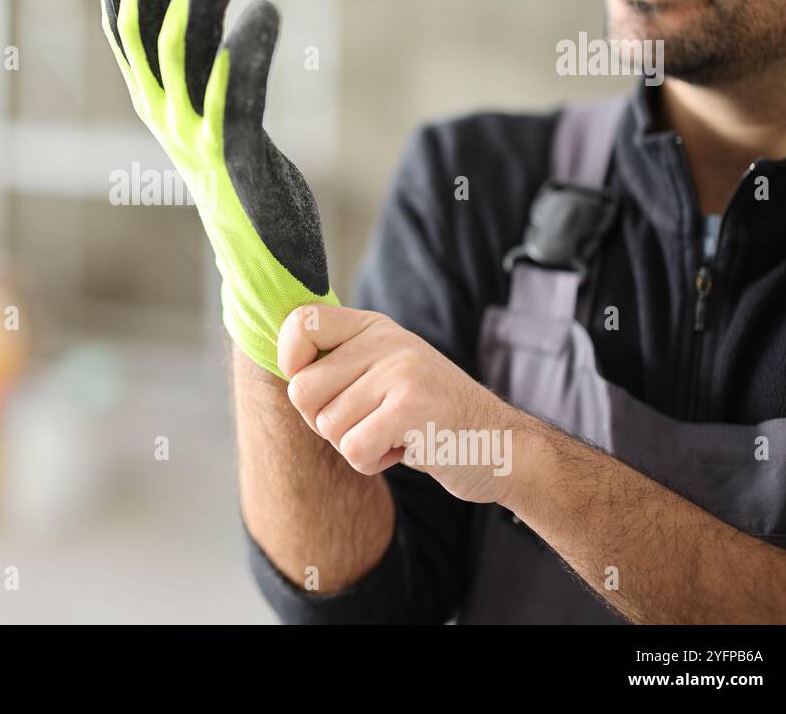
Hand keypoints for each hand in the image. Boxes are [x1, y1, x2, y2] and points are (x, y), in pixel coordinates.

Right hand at [98, 0, 337, 377]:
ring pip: (186, 54)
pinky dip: (247, 51)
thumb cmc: (248, 189)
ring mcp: (198, 140)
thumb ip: (206, 73)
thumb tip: (204, 13)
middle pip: (144, 32)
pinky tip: (267, 10)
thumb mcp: (216, 122)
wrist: (266, 270)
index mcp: (157, 106)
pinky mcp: (238, 160)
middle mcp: (167, 118)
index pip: (124, 32)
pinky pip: (236, 97)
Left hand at [278, 304, 520, 504]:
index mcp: (373, 327)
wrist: (502, 445)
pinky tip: (403, 449)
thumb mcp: (387, 372)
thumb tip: (282, 365)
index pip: (300, 323)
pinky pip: (353, 448)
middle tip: (366, 423)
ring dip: (354, 445)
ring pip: (327, 425)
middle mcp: (386, 341)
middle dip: (324, 422)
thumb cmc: (430, 416)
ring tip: (393, 434)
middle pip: (303, 390)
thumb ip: (341, 363)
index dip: (290, 362)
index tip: (317, 389)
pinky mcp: (411, 408)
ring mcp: (401, 371)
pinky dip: (371, 462)